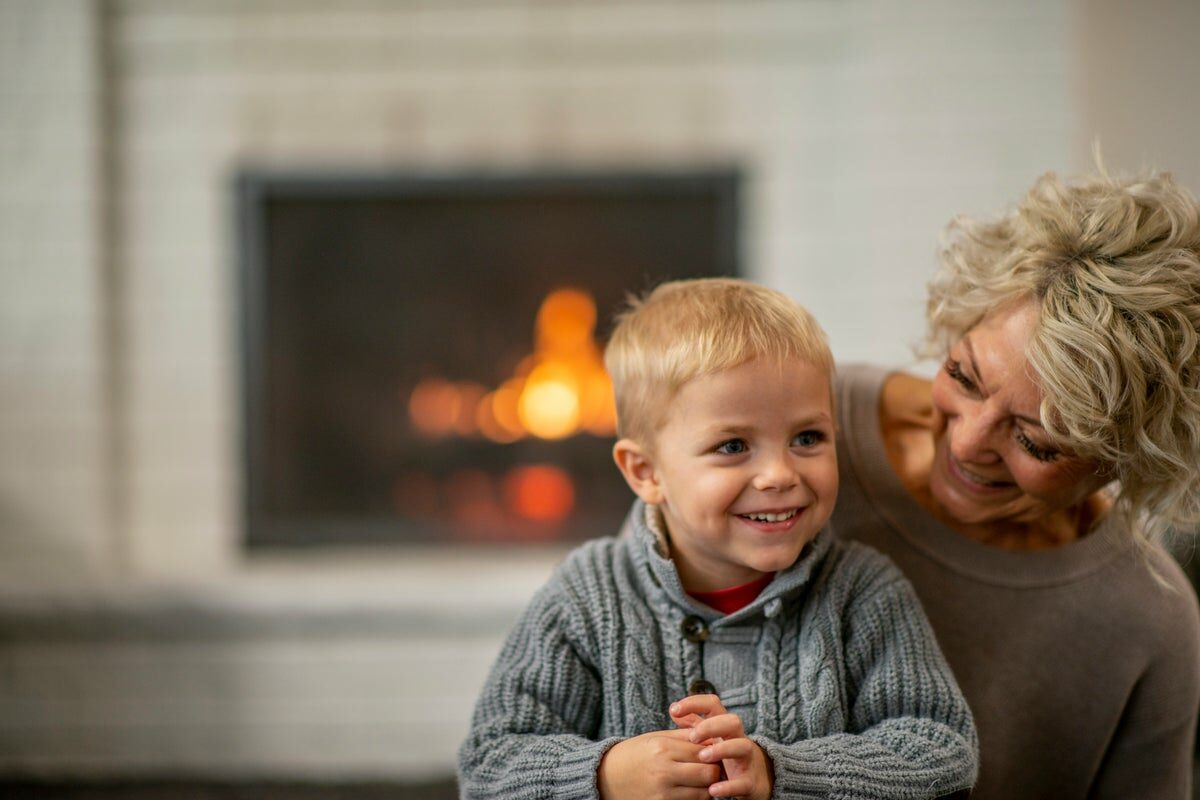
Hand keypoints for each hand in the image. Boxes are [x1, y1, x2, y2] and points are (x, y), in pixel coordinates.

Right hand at [597, 728, 721, 799]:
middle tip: (712, 767)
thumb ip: (684, 737)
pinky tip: (689, 790)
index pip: (703, 750)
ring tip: (700, 779)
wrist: (606, 777)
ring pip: (704, 793)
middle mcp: (664, 771)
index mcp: (663, 748)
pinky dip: (695, 798)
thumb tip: (712, 737)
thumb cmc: (634, 754)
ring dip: (707, 787)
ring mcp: (663, 793)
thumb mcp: (655, 738)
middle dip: (715, 770)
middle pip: (708, 773)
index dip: (713, 751)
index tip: (713, 752)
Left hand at [670, 694, 773, 799]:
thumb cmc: (727, 754)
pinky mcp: (750, 782)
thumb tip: (673, 708)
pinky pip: (742, 783)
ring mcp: (746, 760)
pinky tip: (712, 789)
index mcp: (725, 727)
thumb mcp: (711, 737)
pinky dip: (728, 787)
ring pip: (742, 746)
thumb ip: (693, 722)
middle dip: (712, 725)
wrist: (757, 779)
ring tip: (702, 757)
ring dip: (722, 750)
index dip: (694, 702)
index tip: (674, 710)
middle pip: (732, 721)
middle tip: (692, 737)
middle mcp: (738, 739)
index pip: (713, 705)